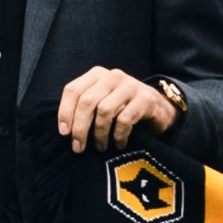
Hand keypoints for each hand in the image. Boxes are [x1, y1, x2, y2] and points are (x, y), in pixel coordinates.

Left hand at [56, 68, 177, 150]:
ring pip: (105, 110)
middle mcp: (113, 76)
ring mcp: (130, 85)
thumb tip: (64, 129)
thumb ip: (84, 108)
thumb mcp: (102, 102)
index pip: (73, 90)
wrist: (158, 109)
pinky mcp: (145, 98)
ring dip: (99, 134)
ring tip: (100, 147)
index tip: (64, 133)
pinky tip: (119, 144)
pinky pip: (125, 119)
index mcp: (97, 75)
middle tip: (78, 147)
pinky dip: (118, 135)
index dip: (65, 112)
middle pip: (87, 101)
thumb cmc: (123, 108)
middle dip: (80, 127)